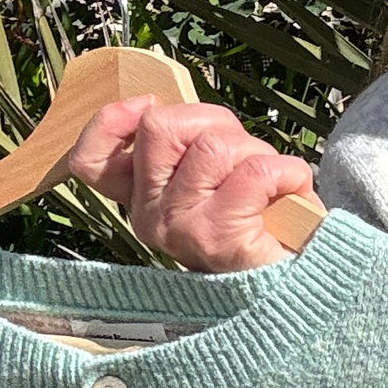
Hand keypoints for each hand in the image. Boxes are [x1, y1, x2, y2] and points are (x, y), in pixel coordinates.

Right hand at [67, 97, 317, 271]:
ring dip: (257, 151)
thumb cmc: (258, 224)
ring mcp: (180, 228)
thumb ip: (186, 149)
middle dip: (216, 122)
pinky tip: (291, 190)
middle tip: (241, 155)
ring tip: (272, 183)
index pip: (91, 159)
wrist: (296, 282)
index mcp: (141, 199)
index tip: (147, 106)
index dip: (113, 119)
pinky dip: (288, 171)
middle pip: (159, 127)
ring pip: (213, 145)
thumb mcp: (212, 180)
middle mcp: (149, 216)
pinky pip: (256, 171)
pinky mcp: (218, 238)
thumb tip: (161, 105)